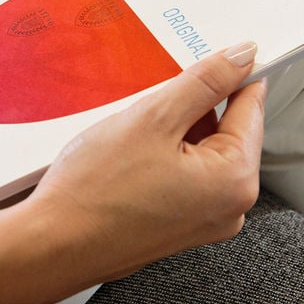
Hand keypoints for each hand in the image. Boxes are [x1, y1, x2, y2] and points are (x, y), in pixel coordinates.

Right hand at [0, 42, 266, 303]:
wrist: (52, 246)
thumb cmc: (95, 193)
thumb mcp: (154, 118)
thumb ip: (205, 83)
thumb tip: (243, 56)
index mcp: (236, 179)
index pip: (251, 107)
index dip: (228, 75)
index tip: (204, 58)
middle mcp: (230, 207)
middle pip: (227, 131)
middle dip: (194, 108)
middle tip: (151, 102)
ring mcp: (204, 221)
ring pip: (201, 152)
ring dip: (174, 131)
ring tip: (133, 133)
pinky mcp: (178, 227)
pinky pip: (185, 176)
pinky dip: (163, 156)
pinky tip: (130, 155)